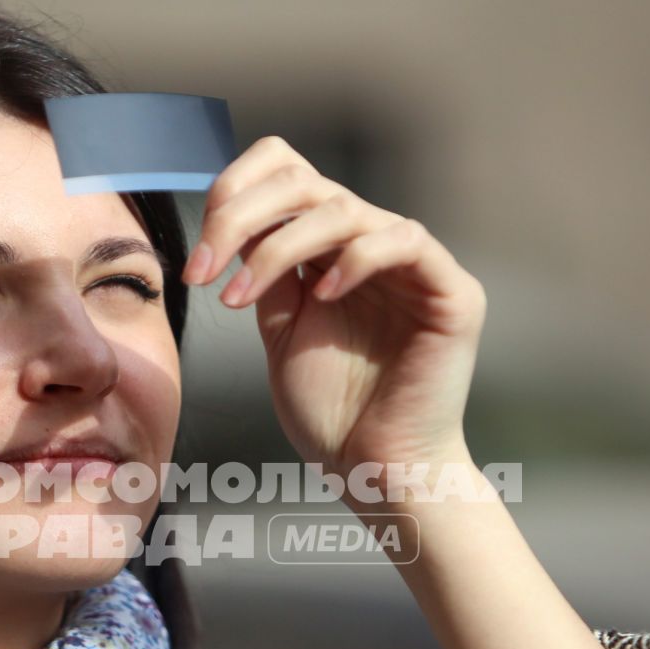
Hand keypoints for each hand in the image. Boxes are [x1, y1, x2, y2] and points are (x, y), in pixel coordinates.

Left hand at [183, 136, 485, 490]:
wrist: (375, 473)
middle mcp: (372, 245)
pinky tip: (324, 297)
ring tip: (239, 298)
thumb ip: (266, 276)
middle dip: (240, 216)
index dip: (236, 191)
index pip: (288, 175)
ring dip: (278, 246)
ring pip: (344, 206)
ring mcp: (414, 265)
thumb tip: (232, 222)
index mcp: (331, 250)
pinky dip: (356, 259)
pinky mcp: (451, 291)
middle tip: (202, 271)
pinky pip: (404, 239)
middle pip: (305, 181)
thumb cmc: (333, 414)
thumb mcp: (280, 332)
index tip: (198, 254)